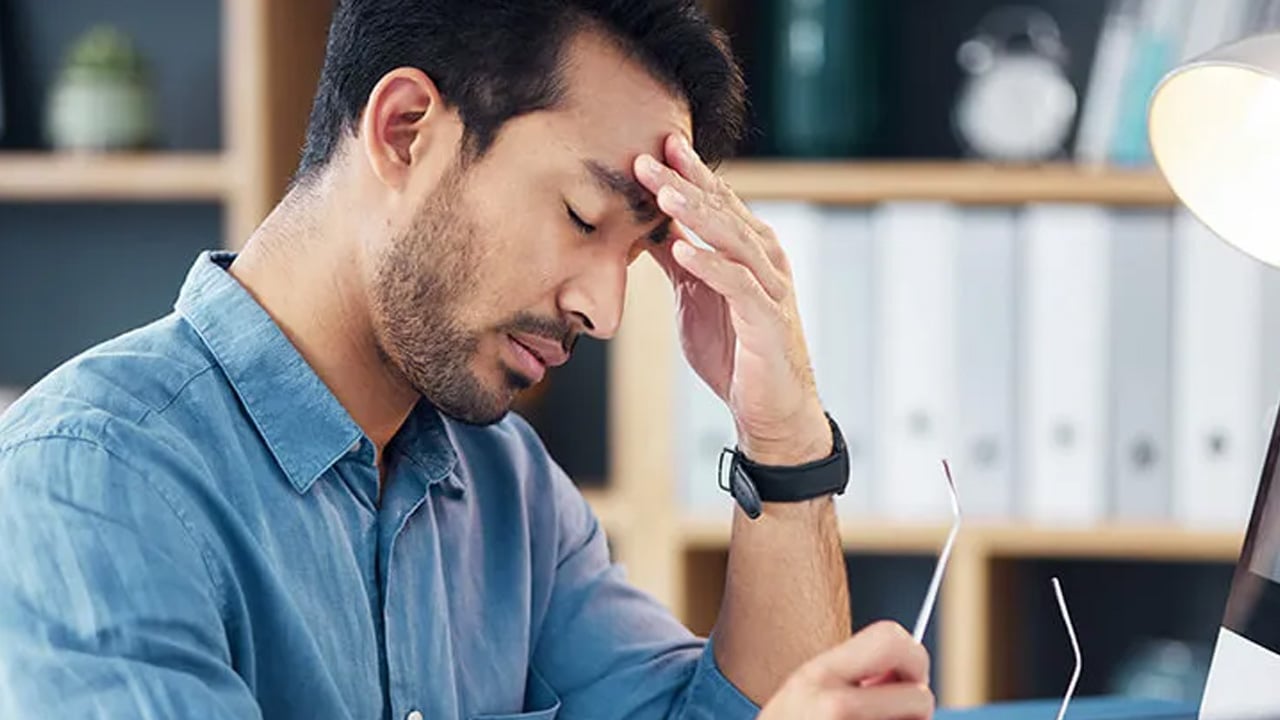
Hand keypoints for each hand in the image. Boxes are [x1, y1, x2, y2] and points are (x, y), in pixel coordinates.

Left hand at [634, 134, 830, 465]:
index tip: (655, 144)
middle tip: (648, 157)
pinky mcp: (767, 321)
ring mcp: (769, 288)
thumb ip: (676, 257)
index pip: (716, 201)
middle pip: (722, 211)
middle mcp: (763, 259)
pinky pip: (739, 287)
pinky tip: (685, 253)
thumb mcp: (693, 295)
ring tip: (664, 195)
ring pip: (733, 241)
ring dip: (698, 216)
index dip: (687, 172)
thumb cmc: (734, 350)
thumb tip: (643, 224)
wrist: (769, 408)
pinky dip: (712, 267)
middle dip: (684, 183)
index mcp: (747, 248)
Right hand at [757, 621, 934, 719]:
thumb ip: (849, 675)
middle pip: (919, 695)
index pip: (891, 638)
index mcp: (817, 675)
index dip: (912, 657)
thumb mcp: (803, 693)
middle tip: (900, 713)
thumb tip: (908, 671)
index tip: (905, 677)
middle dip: (918, 705)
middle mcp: (833, 707)